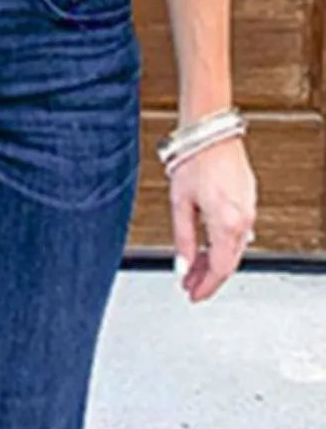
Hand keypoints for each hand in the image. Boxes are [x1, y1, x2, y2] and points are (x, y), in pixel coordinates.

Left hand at [169, 135, 257, 303]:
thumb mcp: (181, 206)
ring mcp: (248, 209)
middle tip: (190, 287)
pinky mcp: (247, 201)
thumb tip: (182, 267)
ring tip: (193, 271)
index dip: (206, 286)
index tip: (193, 295)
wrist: (210, 133)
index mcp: (227, 222)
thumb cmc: (194, 161)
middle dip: (208, 278)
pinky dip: (221, 247)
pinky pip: (237, 234)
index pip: (220, 268)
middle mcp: (243, 218)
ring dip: (214, 263)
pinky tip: (206, 250)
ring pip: (233, 249)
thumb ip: (183, 241)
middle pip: (229, 262)